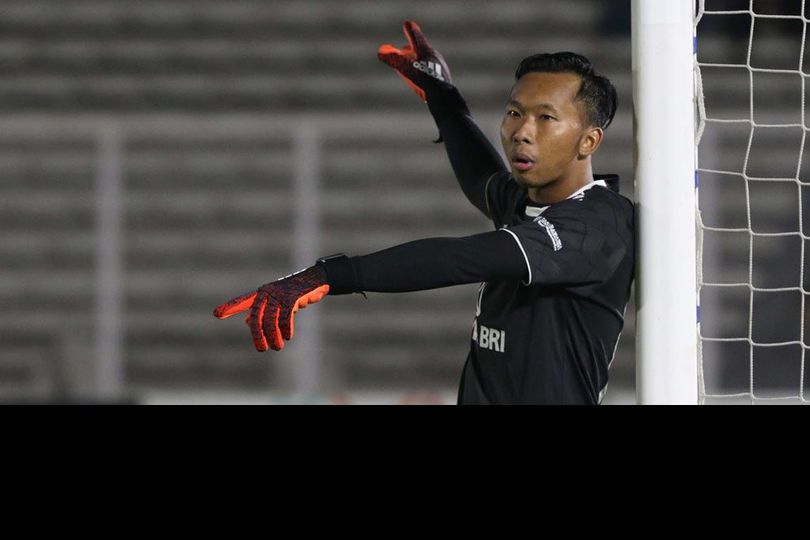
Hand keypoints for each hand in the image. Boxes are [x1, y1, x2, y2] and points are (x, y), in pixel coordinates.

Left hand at [213, 266, 329, 351]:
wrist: (315, 280)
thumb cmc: (294, 293)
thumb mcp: (276, 302)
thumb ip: (262, 311)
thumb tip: (246, 321)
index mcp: (261, 294)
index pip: (243, 301)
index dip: (230, 307)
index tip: (216, 314)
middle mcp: (267, 292)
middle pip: (256, 316)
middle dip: (257, 335)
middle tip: (262, 349)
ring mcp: (279, 293)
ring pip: (271, 319)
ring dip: (273, 335)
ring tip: (277, 346)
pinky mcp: (292, 296)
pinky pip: (286, 315)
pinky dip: (287, 328)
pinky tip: (288, 336)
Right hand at [378, 20, 451, 101]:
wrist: (443, 94)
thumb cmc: (423, 79)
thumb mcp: (405, 67)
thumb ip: (393, 58)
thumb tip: (381, 51)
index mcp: (426, 50)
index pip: (416, 37)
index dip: (410, 31)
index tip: (407, 24)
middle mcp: (434, 56)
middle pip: (421, 49)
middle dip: (412, 48)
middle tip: (404, 48)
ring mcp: (440, 67)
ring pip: (427, 60)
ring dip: (417, 60)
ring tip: (412, 64)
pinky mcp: (443, 79)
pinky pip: (431, 71)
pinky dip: (423, 71)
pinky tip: (422, 79)